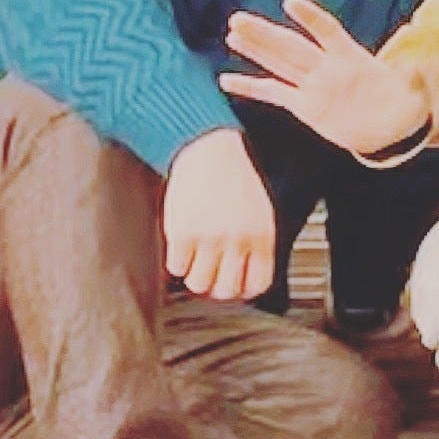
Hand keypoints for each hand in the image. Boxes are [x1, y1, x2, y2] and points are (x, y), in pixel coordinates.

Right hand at [160, 128, 278, 302]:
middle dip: (214, 287)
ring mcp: (210, 238)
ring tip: (193, 258)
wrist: (207, 148)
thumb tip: (245, 278)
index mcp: (262, 234)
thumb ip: (256, 243)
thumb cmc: (233, 177)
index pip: (257, 284)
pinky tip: (181, 246)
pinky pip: (176, 268)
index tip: (232, 285)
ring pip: (198, 283)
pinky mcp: (183, 233)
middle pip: (225, 290)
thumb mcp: (259, 211)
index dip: (242, 290)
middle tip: (208, 274)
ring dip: (193, 275)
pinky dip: (176, 262)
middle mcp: (238, 239)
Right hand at [222, 0, 430, 156]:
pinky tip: (227, 80)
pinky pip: (273, 93)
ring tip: (233, 32)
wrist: (387, 124)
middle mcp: (326, 67)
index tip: (290, 2)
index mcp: (350, 57)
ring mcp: (312, 84)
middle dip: (265, 34)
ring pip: (278, 63)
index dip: (311, 18)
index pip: (327, 32)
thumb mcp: (410, 91)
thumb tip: (420, 72)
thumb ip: (411, 80)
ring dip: (256, 49)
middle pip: (291, 46)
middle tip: (237, 18)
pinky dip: (251, 87)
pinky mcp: (303, 105)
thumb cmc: (400, 101)